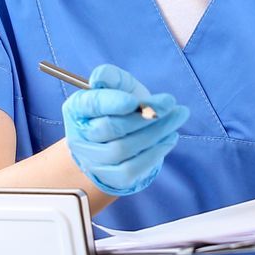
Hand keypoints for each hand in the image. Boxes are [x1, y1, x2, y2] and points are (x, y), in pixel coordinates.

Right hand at [63, 64, 188, 195]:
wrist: (122, 138)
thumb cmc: (120, 106)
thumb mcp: (117, 85)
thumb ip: (111, 77)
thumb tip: (98, 77)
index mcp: (77, 108)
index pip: (92, 105)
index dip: (113, 102)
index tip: (135, 100)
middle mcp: (80, 136)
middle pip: (110, 128)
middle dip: (144, 115)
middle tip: (170, 104)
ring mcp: (94, 160)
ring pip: (124, 148)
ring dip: (156, 132)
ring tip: (177, 117)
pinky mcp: (111, 177)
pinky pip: (132, 169)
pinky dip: (155, 152)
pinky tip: (170, 137)